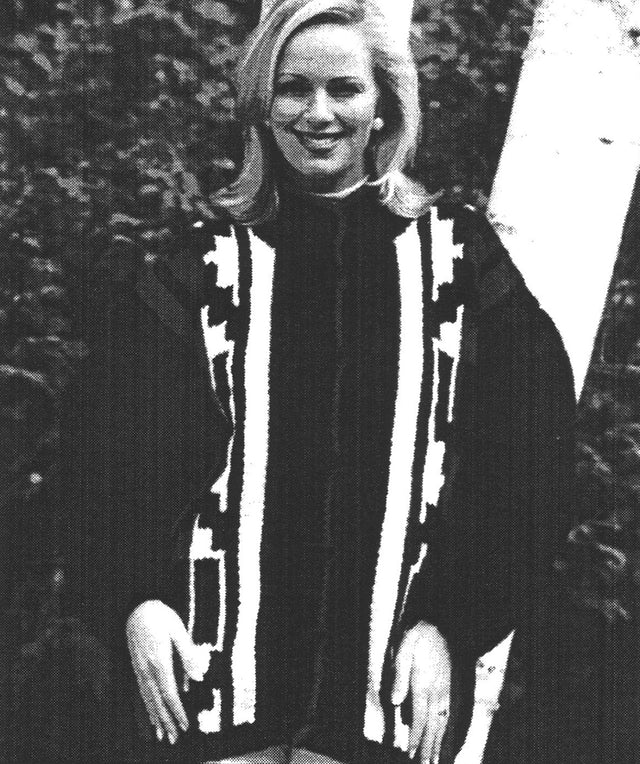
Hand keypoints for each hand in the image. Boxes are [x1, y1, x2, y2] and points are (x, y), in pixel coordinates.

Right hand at [126, 600, 200, 743]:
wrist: (137, 607)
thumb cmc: (161, 616)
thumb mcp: (178, 629)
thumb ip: (188, 653)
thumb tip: (198, 676)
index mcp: (160, 660)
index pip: (169, 693)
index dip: (177, 711)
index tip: (185, 725)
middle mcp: (147, 669)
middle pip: (157, 701)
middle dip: (167, 721)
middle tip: (175, 739)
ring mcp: (140, 669)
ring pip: (148, 700)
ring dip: (156, 718)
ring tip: (163, 735)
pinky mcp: (137, 667)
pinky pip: (142, 692)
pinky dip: (147, 707)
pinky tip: (152, 716)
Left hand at [391, 622, 450, 762]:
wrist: (444, 622)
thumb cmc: (419, 634)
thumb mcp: (403, 647)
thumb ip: (399, 674)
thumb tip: (394, 701)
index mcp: (423, 682)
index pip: (418, 717)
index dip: (415, 737)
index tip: (412, 754)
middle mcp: (437, 690)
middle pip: (432, 725)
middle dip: (428, 747)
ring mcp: (446, 690)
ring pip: (442, 722)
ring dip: (438, 742)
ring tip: (434, 760)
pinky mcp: (451, 687)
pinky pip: (450, 713)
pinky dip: (448, 730)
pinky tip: (445, 739)